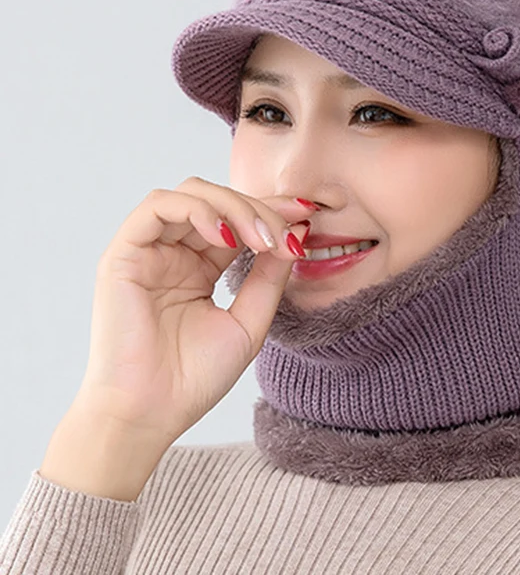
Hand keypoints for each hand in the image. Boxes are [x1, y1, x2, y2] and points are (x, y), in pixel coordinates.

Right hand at [76, 177, 314, 445]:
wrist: (150, 414)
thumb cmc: (193, 378)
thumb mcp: (249, 322)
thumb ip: (270, 277)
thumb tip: (297, 232)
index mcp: (201, 266)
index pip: (238, 220)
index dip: (273, 210)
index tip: (308, 213)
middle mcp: (175, 252)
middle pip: (220, 200)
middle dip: (260, 209)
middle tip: (288, 235)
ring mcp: (149, 250)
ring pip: (192, 193)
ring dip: (234, 207)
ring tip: (261, 238)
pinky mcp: (124, 252)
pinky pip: (158, 206)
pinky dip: (197, 209)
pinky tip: (225, 236)